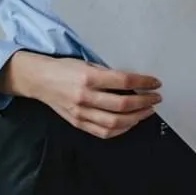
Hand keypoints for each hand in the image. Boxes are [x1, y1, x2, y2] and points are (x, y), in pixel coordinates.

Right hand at [0, 52, 159, 139]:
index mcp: (88, 77)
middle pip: (123, 104)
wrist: (40, 80)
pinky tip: (130, 123)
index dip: (144, 83)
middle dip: (144, 102)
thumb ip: (108, 74)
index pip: (124, 81)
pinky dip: (120, 130)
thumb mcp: (87, 63)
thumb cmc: (64, 69)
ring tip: (147, 111)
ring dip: (136, 118)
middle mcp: (85, 96)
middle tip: (155, 98)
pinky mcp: (78, 123)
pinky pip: (103, 132)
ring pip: (115, 122)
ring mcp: (81, 112)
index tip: (155, 83)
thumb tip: (133, 82)